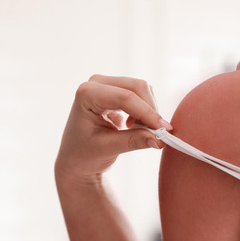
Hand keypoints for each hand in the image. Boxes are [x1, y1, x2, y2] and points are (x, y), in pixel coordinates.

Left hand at [55, 75, 170, 187]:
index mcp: (86, 94)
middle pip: (137, 87)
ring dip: (149, 111)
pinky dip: (146, 110)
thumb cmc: (84, 154)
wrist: (76, 157)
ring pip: (142, 88)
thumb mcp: (107, 149)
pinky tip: (135, 126)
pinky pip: (141, 94)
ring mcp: (107, 84)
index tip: (163, 130)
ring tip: (140, 131)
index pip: (125, 97)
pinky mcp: (117, 89)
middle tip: (158, 134)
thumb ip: (133, 142)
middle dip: (150, 110)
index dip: (147, 112)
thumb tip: (160, 140)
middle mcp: (96, 83)